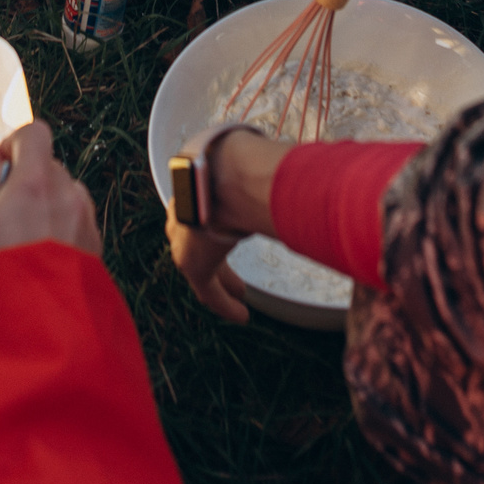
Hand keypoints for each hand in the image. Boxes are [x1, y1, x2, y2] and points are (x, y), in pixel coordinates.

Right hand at [0, 121, 100, 262]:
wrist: (39, 326)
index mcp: (36, 181)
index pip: (34, 133)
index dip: (13, 143)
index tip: (0, 166)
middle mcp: (67, 192)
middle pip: (48, 166)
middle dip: (27, 180)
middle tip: (4, 212)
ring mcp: (85, 217)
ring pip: (64, 194)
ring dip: (46, 204)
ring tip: (24, 240)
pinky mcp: (95, 242)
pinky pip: (75, 220)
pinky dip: (60, 227)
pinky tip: (42, 255)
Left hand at [164, 127, 287, 322]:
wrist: (219, 172)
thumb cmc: (240, 167)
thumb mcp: (252, 173)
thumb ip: (268, 178)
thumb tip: (298, 171)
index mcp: (199, 191)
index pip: (209, 214)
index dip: (224, 229)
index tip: (238, 234)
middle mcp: (185, 216)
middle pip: (201, 247)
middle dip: (220, 264)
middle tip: (237, 280)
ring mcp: (184, 240)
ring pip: (204, 270)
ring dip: (224, 284)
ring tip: (240, 297)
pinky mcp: (190, 262)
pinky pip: (208, 291)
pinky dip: (226, 304)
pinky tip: (242, 315)